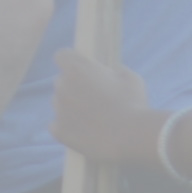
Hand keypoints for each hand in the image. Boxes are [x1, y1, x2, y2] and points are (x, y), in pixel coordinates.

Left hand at [53, 47, 163, 168]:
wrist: (130, 136)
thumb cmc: (133, 103)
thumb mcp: (130, 78)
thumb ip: (115, 72)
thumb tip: (112, 73)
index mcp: (76, 68)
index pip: (62, 56)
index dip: (72, 62)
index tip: (83, 70)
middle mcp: (62, 85)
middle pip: (62, 81)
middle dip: (74, 87)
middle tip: (95, 99)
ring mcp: (58, 108)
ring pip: (60, 104)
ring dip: (71, 107)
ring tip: (94, 119)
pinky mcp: (58, 130)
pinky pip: (58, 126)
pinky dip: (68, 128)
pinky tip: (85, 132)